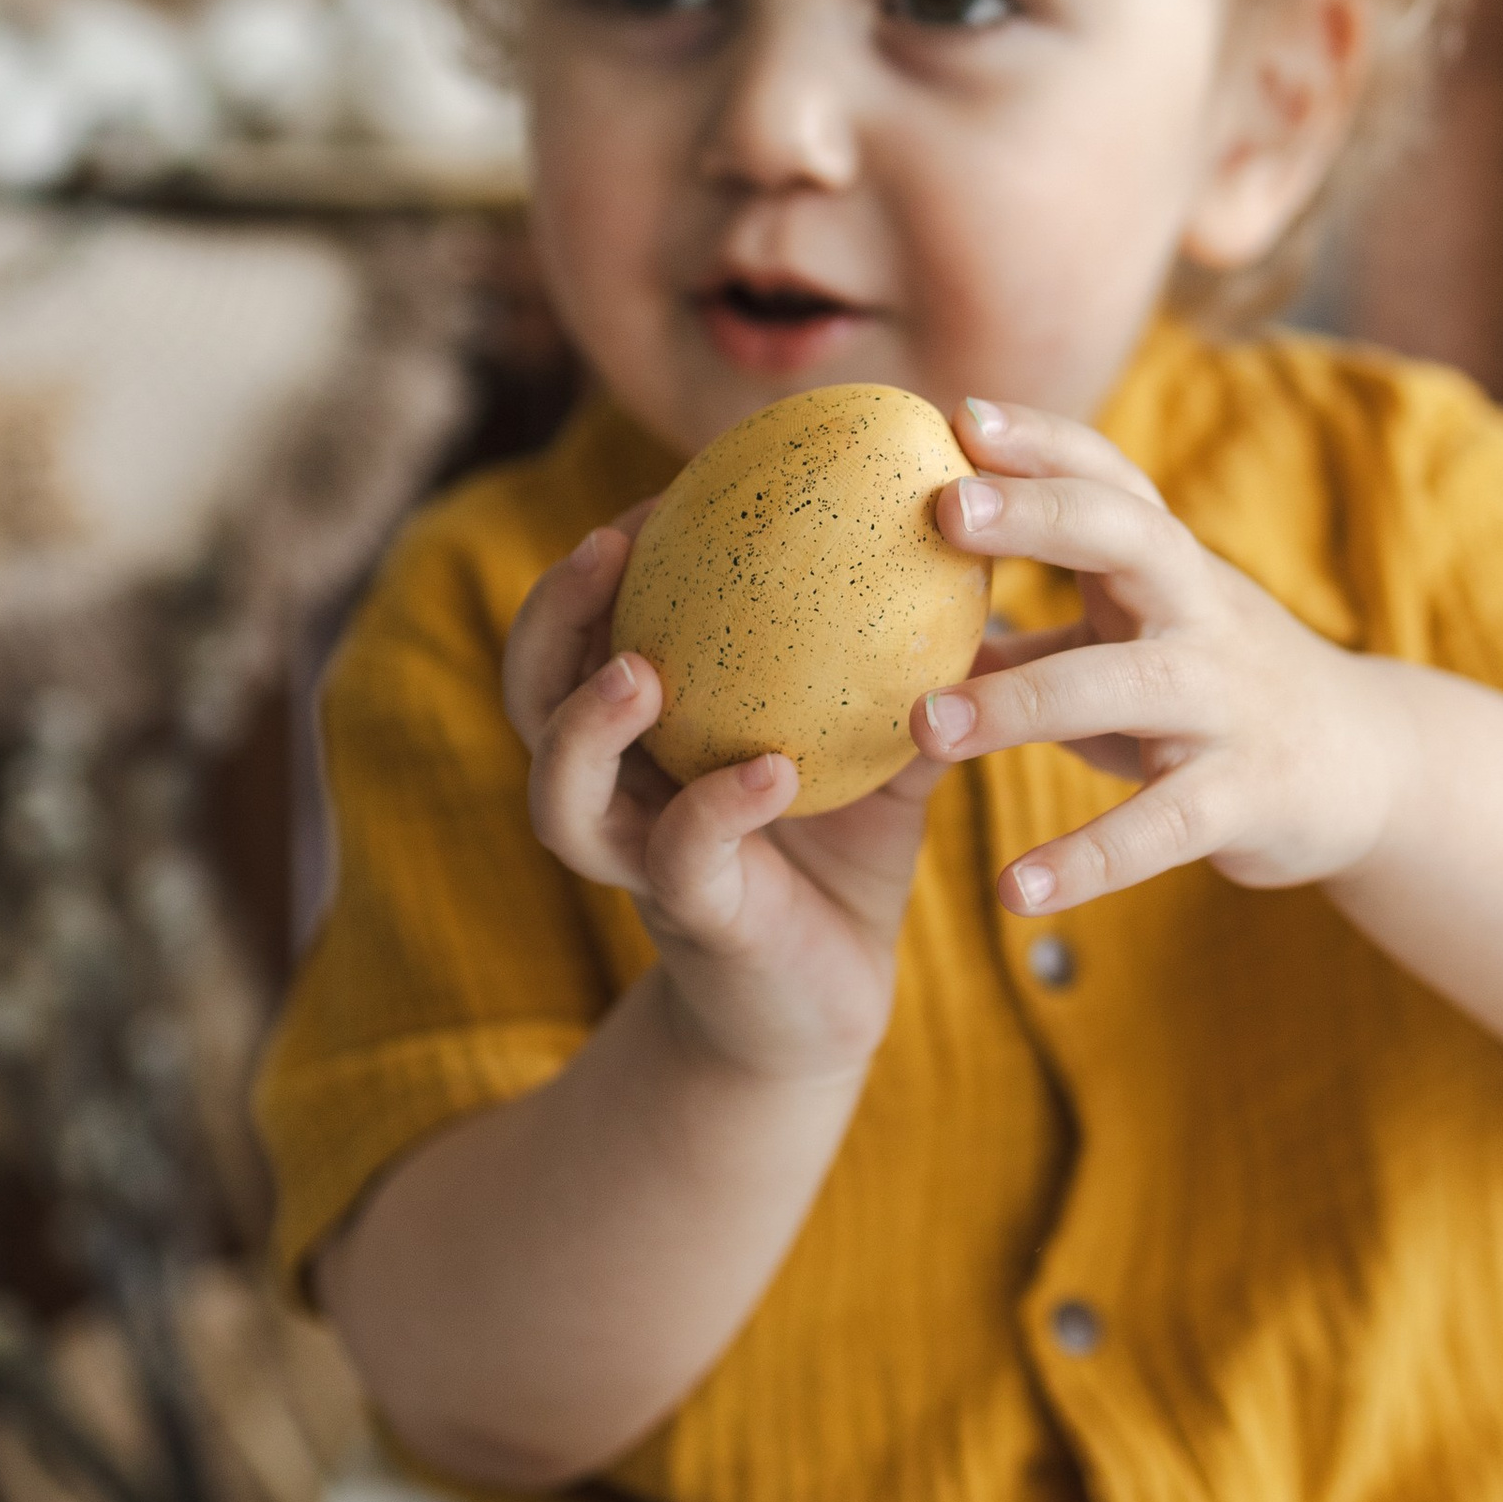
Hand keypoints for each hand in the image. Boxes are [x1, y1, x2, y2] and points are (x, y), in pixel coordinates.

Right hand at [504, 512, 940, 1082]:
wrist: (833, 1004)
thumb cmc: (844, 859)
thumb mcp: (876, 750)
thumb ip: (902, 670)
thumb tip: (972, 561)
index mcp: (644, 739)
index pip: (583, 633)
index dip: (595, 566)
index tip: (653, 497)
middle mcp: (622, 795)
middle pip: (530, 697)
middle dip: (550, 619)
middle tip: (606, 546)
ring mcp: (644, 864)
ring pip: (562, 796)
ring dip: (585, 727)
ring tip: (638, 669)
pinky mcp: (697, 921)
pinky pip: (683, 860)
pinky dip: (718, 808)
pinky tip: (769, 770)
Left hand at [911, 397, 1395, 916]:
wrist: (1365, 765)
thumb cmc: (1210, 687)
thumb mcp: (1131, 635)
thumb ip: (1032, 622)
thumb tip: (897, 606)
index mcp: (1168, 566)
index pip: (1109, 479)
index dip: (1042, 441)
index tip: (960, 415)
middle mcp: (1201, 613)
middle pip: (1130, 539)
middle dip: (1041, 517)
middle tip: (943, 511)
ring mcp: (1228, 701)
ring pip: (1129, 684)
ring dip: (1024, 702)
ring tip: (924, 727)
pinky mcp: (1245, 795)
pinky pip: (1163, 826)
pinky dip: (1089, 859)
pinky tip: (1016, 891)